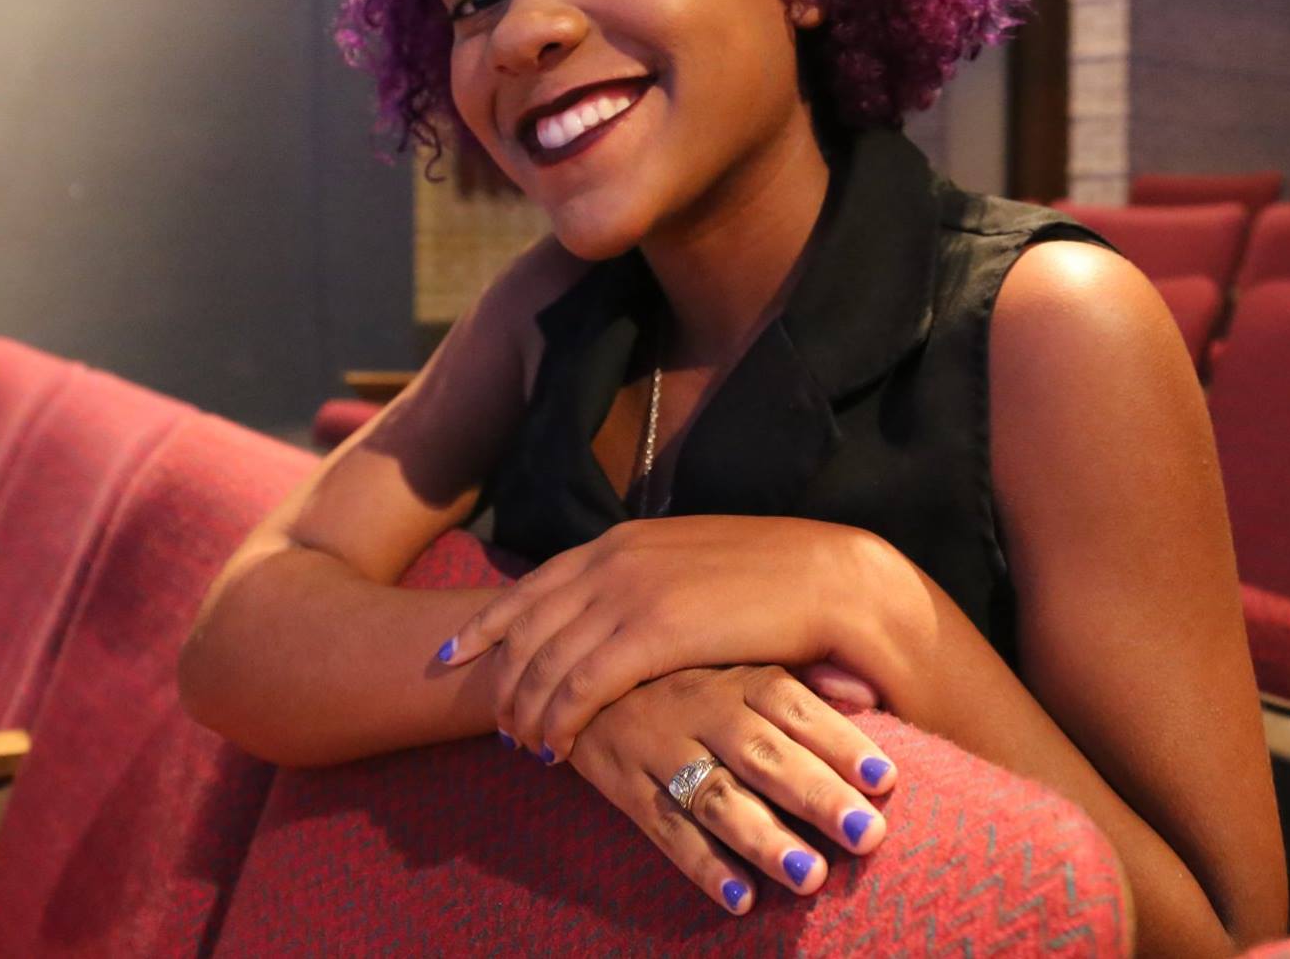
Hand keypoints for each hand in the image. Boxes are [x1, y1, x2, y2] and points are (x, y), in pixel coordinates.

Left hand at [434, 515, 884, 758]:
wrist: (833, 578)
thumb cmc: (777, 582)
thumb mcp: (695, 569)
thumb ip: (652, 583)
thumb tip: (623, 609)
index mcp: (624, 542)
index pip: (535, 583)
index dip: (490, 622)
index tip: (456, 653)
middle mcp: (615, 560)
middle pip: (527, 624)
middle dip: (500, 675)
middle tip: (493, 720)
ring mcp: (629, 593)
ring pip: (545, 660)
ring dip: (525, 708)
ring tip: (521, 745)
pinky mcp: (652, 634)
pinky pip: (580, 685)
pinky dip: (557, 720)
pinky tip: (554, 748)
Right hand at [557, 663, 898, 913]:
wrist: (580, 674)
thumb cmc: (686, 674)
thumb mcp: (739, 660)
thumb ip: (807, 677)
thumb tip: (871, 690)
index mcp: (737, 675)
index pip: (795, 707)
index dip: (840, 741)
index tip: (884, 779)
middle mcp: (700, 707)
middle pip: (763, 754)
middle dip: (817, 796)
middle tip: (868, 834)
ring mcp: (658, 746)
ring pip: (715, 796)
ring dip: (763, 838)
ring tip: (811, 875)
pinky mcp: (623, 782)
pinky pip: (663, 827)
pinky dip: (701, 864)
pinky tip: (740, 898)